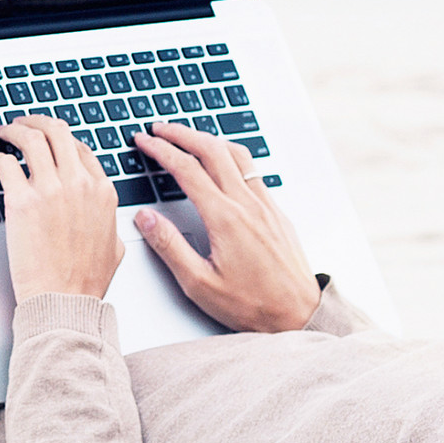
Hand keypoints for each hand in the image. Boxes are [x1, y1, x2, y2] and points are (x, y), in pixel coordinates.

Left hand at [0, 116, 123, 303]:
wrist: (64, 300)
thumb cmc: (85, 281)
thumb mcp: (114, 247)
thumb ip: (110, 224)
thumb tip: (108, 221)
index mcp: (102, 191)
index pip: (80, 148)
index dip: (61, 138)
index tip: (49, 138)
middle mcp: (78, 184)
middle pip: (57, 131)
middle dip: (37, 121)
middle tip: (23, 123)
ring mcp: (50, 190)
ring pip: (31, 138)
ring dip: (14, 130)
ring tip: (5, 132)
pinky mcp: (21, 202)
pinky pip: (6, 164)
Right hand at [131, 123, 318, 332]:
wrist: (298, 314)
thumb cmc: (253, 305)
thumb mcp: (199, 284)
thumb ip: (169, 246)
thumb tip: (145, 218)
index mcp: (225, 218)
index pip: (186, 169)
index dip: (161, 150)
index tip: (145, 141)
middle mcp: (247, 204)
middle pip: (212, 150)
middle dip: (182, 133)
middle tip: (160, 128)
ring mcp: (266, 205)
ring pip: (236, 154)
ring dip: (209, 139)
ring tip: (189, 136)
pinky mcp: (277, 212)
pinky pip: (252, 170)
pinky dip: (231, 155)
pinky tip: (224, 162)